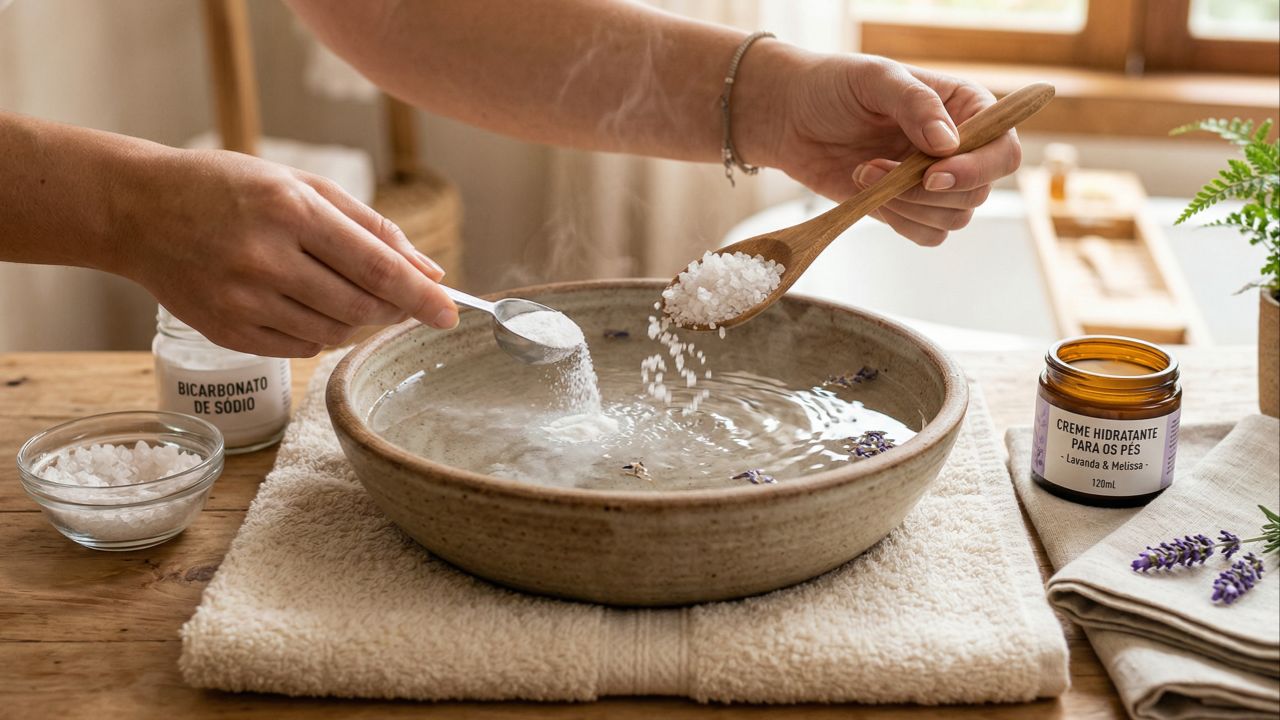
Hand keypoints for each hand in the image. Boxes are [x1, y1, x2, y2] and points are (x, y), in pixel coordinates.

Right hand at [114, 148, 456, 356]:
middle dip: (392, 308)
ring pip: (335, 332)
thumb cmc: (228, 188)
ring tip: (346, 293)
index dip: (421, 296)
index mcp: (290, 210)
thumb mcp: (301, 185)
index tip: (451, 314)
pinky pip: (302, 347)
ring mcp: (243, 299)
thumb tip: (428, 271)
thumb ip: (370, 226)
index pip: (376, 266)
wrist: (138, 211)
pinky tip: (307, 305)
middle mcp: (266, 258)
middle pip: (361, 307)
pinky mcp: (227, 331)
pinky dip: (321, 333)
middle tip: (397, 298)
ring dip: (358, 321)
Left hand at [755, 50, 1021, 245]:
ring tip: (864, 172)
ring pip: (954, 218)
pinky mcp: (908, 208)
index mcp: (968, 109)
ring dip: (906, 206)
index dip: (976, 170)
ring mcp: (935, 182)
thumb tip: (949, 144)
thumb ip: (916, 104)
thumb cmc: (836, 86)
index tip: (931, 175)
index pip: (1003, 151)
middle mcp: (961, 150)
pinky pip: (928, 235)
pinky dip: (900, 223)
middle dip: (925, 191)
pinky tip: (868, 195)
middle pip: (978, 192)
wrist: (792, 117)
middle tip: (875, 167)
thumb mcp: (876, 79)